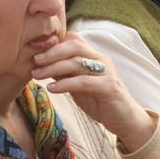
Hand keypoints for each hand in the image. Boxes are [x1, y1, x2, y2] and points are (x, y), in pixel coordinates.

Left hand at [31, 31, 154, 151]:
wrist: (125, 119)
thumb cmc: (100, 101)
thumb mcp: (78, 85)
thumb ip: (65, 73)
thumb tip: (42, 64)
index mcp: (94, 56)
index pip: (74, 39)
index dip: (54, 43)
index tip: (35, 52)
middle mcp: (101, 59)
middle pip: (75, 45)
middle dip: (52, 52)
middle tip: (34, 61)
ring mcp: (106, 72)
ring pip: (78, 62)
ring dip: (54, 67)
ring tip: (37, 75)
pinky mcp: (109, 87)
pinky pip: (84, 82)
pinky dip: (65, 83)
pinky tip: (52, 88)